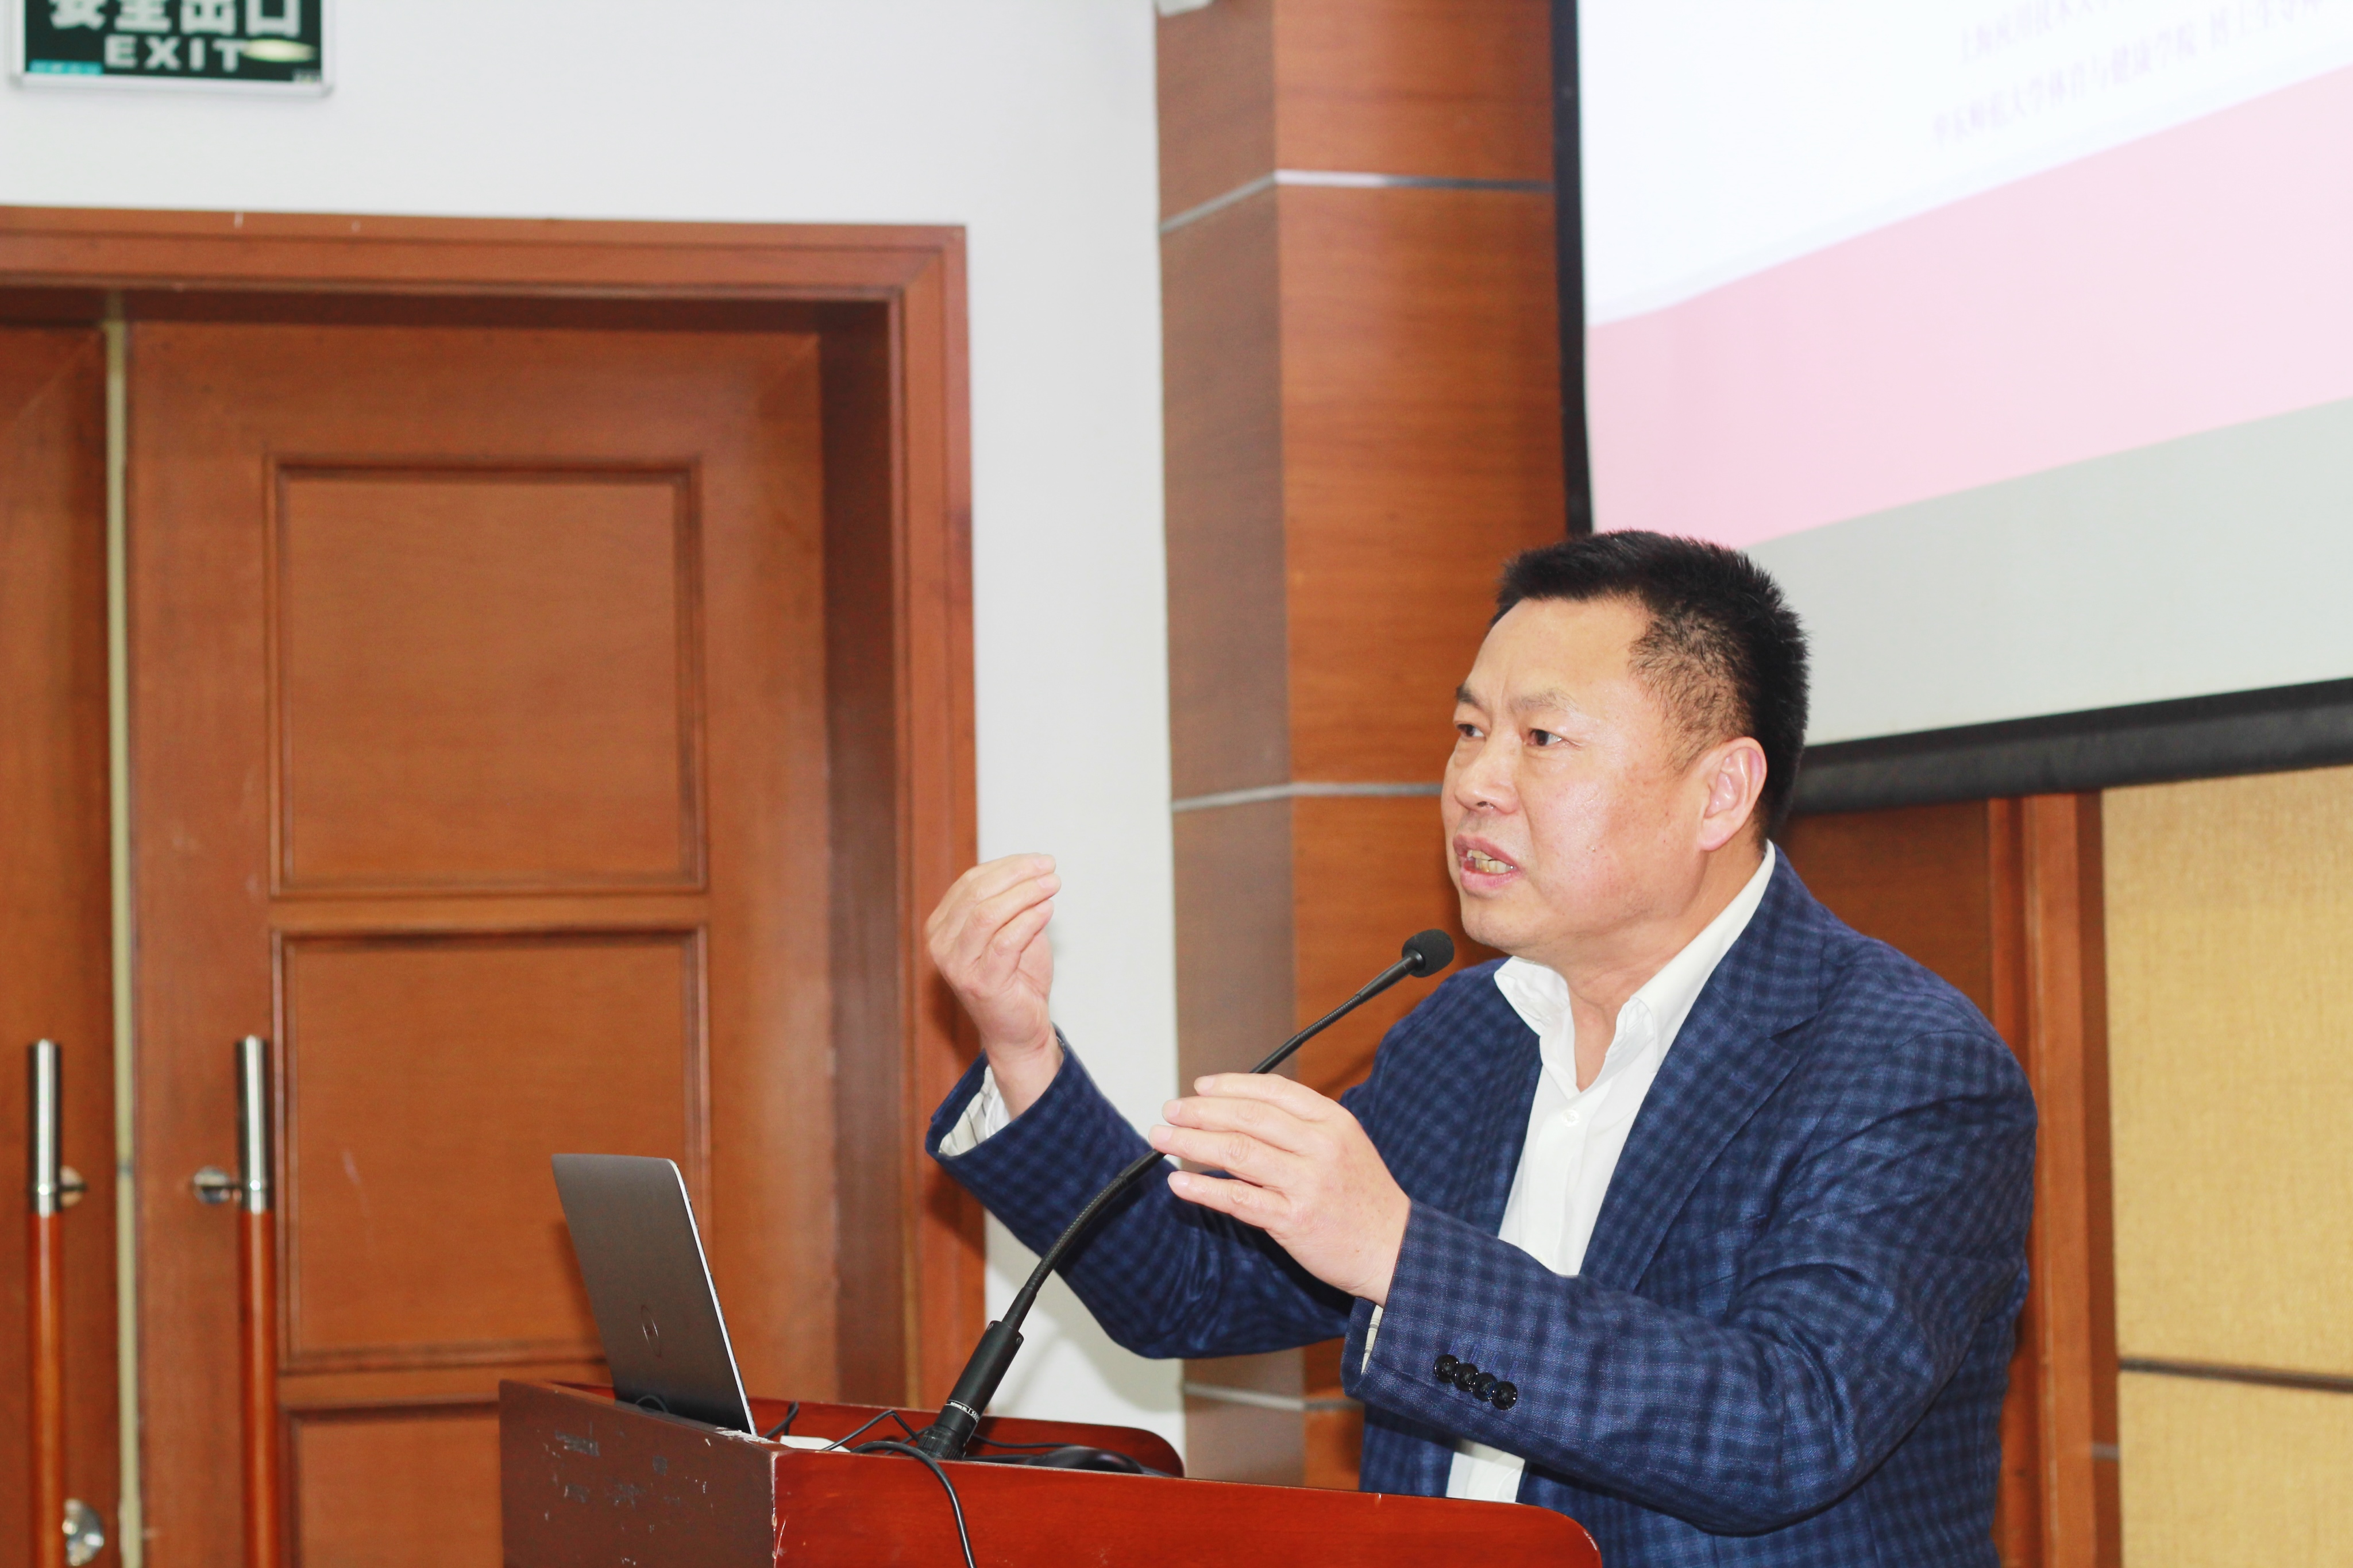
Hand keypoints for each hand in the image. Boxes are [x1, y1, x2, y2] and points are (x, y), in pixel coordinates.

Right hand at [925, 855, 1062, 1115]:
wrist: (1019, 1029)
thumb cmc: (1016, 977)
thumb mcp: (1010, 930)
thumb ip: (1011, 902)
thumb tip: (1032, 868)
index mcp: (942, 927)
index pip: (970, 882)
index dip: (1007, 866)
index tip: (1040, 860)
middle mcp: (941, 946)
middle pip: (977, 894)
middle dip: (1017, 875)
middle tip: (1049, 869)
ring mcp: (957, 967)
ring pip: (988, 914)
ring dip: (1025, 894)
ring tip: (1052, 885)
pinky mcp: (981, 984)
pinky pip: (1005, 942)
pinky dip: (1028, 920)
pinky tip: (1047, 910)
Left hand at [1148, 1074, 1409, 1304]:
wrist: (1395, 1250)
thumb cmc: (1364, 1198)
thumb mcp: (1344, 1147)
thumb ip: (1301, 1129)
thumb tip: (1241, 1114)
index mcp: (1333, 1121)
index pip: (1273, 1090)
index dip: (1231, 1084)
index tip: (1200, 1086)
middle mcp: (1320, 1146)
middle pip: (1248, 1117)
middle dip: (1201, 1111)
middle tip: (1170, 1111)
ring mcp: (1307, 1184)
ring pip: (1237, 1153)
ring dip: (1191, 1144)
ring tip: (1161, 1140)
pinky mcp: (1294, 1221)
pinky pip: (1239, 1200)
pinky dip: (1204, 1190)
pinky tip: (1179, 1184)